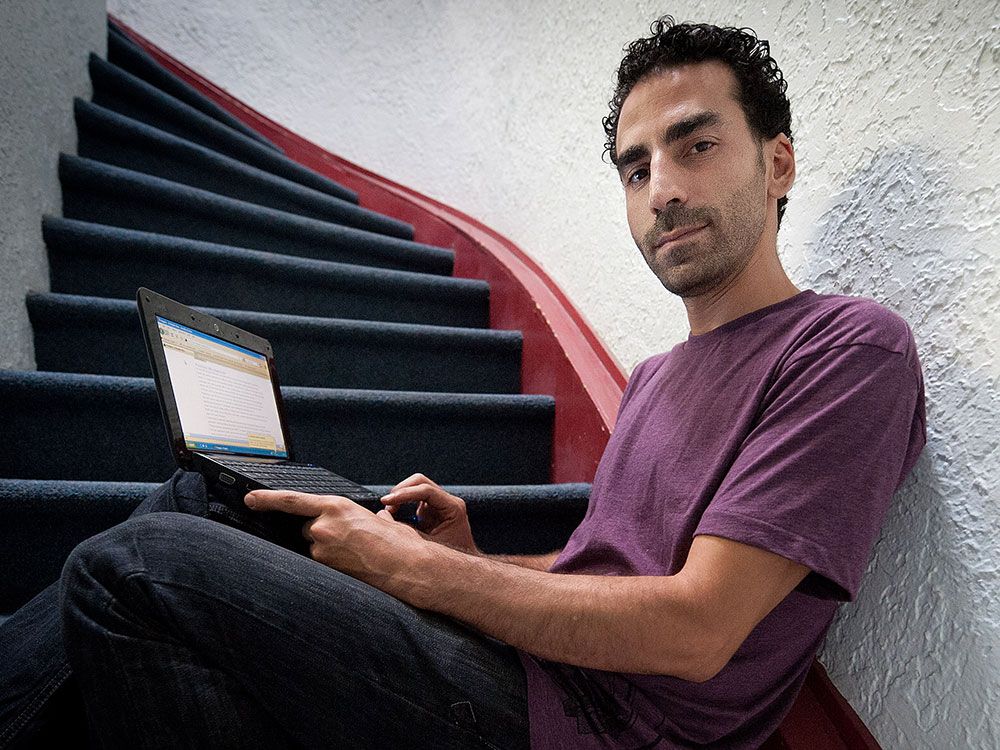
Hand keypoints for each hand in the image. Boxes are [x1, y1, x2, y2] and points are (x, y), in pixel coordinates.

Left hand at [244, 490, 427, 591]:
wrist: (407, 565)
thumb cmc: (396, 542)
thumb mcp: (375, 518)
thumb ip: (355, 517)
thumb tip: (356, 523)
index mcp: (336, 505)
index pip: (291, 501)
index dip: (267, 499)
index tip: (250, 499)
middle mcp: (324, 525)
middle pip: (307, 529)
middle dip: (321, 534)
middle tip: (348, 541)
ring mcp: (322, 547)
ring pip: (314, 548)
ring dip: (329, 550)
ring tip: (356, 553)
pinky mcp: (325, 567)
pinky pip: (321, 564)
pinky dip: (333, 563)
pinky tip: (353, 564)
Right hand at [381, 473, 479, 554]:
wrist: (461, 568)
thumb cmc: (449, 560)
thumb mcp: (427, 546)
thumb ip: (407, 530)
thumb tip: (385, 516)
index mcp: (453, 508)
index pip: (426, 491)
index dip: (404, 494)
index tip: (387, 501)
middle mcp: (447, 502)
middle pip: (420, 482)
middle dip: (401, 490)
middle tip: (387, 504)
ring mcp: (439, 504)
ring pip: (415, 487)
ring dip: (400, 496)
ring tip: (389, 511)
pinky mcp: (430, 509)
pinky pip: (413, 498)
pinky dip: (401, 502)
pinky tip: (394, 513)